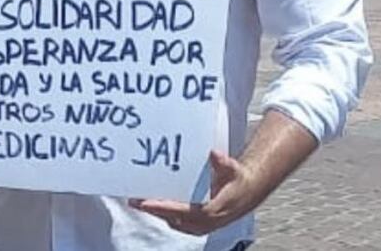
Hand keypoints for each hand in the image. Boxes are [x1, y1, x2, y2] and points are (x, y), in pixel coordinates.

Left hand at [128, 151, 263, 236]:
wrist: (246, 192)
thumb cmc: (237, 180)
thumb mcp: (232, 168)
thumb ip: (222, 162)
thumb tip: (213, 154)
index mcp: (213, 210)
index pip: (185, 211)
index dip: (164, 208)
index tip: (146, 203)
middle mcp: (205, 222)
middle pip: (173, 218)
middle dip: (153, 210)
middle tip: (133, 200)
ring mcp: (200, 226)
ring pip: (172, 221)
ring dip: (156, 212)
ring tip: (137, 200)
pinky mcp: (196, 225)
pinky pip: (175, 221)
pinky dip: (163, 212)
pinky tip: (151, 202)